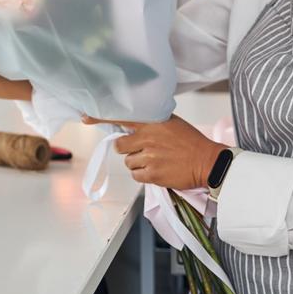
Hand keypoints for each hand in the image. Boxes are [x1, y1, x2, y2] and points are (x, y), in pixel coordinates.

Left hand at [82, 114, 222, 188]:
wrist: (208, 162)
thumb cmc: (191, 142)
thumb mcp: (171, 123)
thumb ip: (150, 124)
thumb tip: (131, 127)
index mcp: (152, 123)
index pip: (121, 117)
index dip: (100, 117)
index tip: (84, 117)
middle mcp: (147, 138)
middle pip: (120, 146)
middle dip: (128, 150)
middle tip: (143, 150)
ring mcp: (149, 157)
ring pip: (129, 163)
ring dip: (138, 164)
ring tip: (156, 161)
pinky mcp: (152, 174)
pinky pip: (136, 176)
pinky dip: (144, 175)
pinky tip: (157, 170)